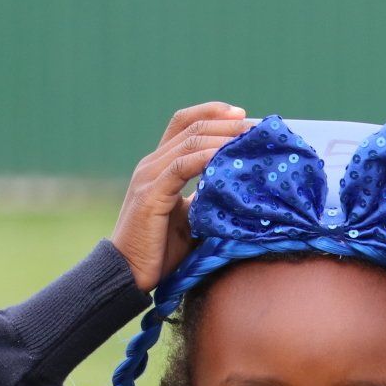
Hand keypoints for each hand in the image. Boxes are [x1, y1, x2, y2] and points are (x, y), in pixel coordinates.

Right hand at [112, 103, 251, 291]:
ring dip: (222, 137)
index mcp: (160, 166)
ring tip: (248, 138)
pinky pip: (181, 167)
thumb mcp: (192, 217)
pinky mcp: (150, 194)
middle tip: (257, 127)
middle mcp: (152, 165)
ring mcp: (149, 177)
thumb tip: (243, 191)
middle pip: (192, 127)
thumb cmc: (161, 250)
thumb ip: (208, 198)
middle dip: (227, 123)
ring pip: (189, 142)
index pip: (184, 123)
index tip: (243, 115)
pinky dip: (205, 158)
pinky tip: (225, 157)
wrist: (128, 273)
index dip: (213, 113)